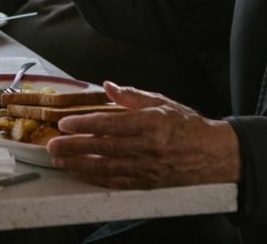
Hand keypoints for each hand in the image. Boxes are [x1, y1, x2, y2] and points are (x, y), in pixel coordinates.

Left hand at [46, 81, 241, 188]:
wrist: (214, 154)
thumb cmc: (187, 125)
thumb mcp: (162, 102)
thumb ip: (132, 96)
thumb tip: (108, 85)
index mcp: (150, 124)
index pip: (110, 124)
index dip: (84, 125)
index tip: (64, 124)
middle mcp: (148, 147)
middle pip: (104, 148)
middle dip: (74, 147)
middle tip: (52, 145)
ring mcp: (148, 167)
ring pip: (107, 168)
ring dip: (80, 165)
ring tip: (60, 161)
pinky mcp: (149, 182)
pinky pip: (118, 182)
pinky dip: (98, 179)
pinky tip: (82, 174)